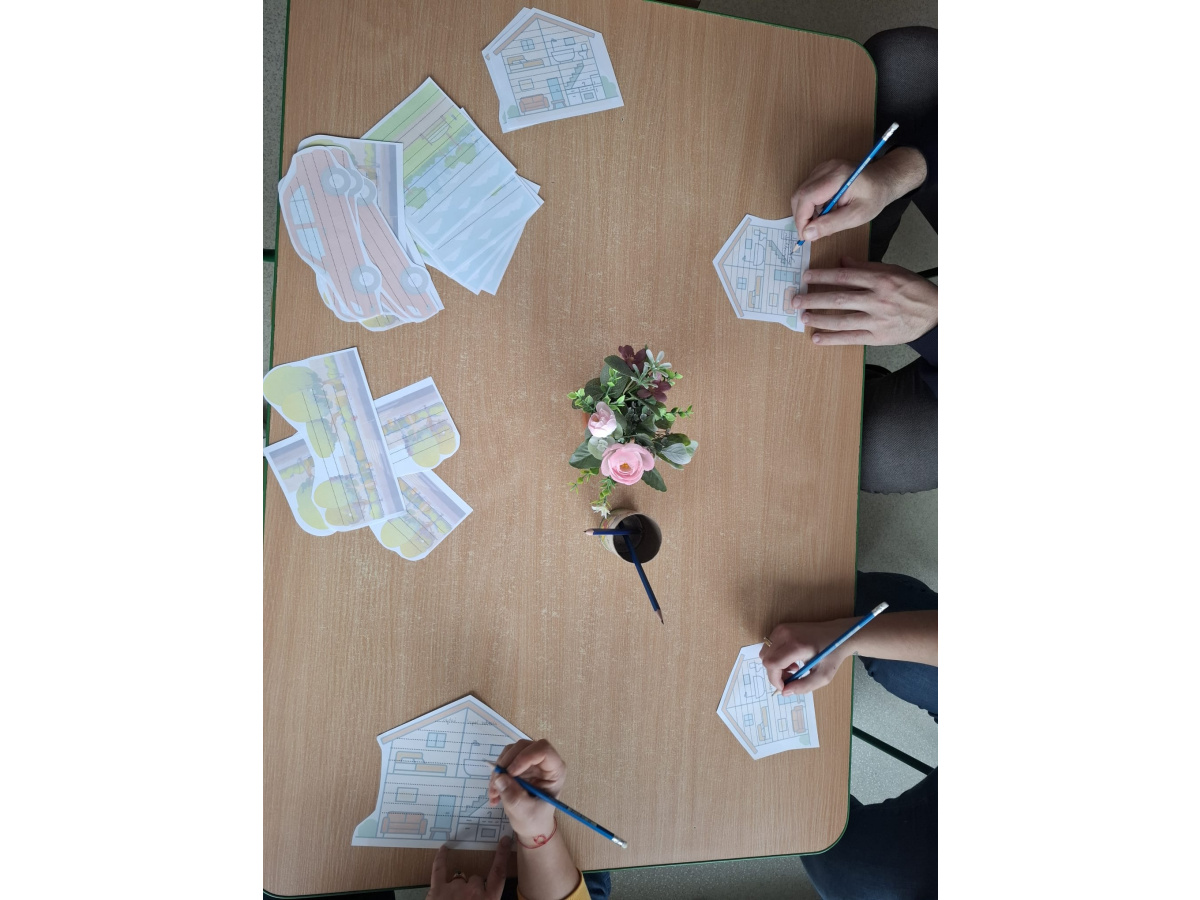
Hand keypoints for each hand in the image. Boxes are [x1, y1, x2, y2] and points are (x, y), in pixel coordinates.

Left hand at [427, 837, 509, 899]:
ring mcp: (454, 888)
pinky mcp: (437, 889)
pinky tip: (444, 849)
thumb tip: (490, 896)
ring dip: (459, 886)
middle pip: (477, 879)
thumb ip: (490, 899)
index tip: (505, 840)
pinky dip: (441, 858)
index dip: (503, 855)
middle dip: (474, 887)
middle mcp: (473, 891)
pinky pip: (439, 869)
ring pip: (460, 878)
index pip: (499, 873)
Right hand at [488, 739, 564, 842]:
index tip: (510, 773)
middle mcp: (543, 761)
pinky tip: (494, 792)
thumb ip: (514, 797)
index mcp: (554, 770)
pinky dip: (496, 774)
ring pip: (511, 751)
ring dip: (498, 770)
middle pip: (523, 746)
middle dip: (507, 763)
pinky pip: (504, 760)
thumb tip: (500, 778)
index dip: (525, 757)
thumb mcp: (525, 813)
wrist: (531, 826)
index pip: (543, 749)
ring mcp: (530, 761)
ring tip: (494, 793)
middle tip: (496, 783)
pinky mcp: (518, 764)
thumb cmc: (535, 820)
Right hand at [761, 619, 856, 694]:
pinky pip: (769, 646)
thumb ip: (804, 686)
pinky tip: (791, 659)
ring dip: (775, 665)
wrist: (838, 633)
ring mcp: (781, 629)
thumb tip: (785, 692)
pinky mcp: (781, 627)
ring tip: (793, 667)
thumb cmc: (832, 654)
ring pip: (766, 653)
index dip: (775, 679)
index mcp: (796, 646)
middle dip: (775, 673)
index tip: (785, 687)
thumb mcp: (823, 676)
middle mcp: (785, 634)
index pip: (771, 664)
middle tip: (792, 677)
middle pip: (766, 659)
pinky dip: (776, 656)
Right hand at [791, 147, 926, 241]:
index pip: (806, 197)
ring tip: (822, 222)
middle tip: (811, 233)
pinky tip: (824, 212)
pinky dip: (811, 205)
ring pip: (801, 193)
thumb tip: (807, 234)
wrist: (883, 180)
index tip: (805, 236)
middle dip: (801, 217)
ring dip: (806, 211)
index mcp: (836, 176)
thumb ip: (831, 224)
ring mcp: (822, 167)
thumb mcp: (856, 216)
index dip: (801, 219)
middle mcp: (826, 168)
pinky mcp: (821, 171)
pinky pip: (807, 190)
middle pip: (799, 194)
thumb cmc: (874, 197)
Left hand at [792, 257, 936, 345]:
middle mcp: (877, 300)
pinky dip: (832, 339)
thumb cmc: (913, 290)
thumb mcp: (892, 271)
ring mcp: (877, 320)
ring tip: (803, 317)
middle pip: (839, 298)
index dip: (823, 276)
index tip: (807, 277)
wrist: (935, 312)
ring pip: (842, 319)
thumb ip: (866, 267)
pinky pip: (850, 338)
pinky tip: (816, 338)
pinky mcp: (878, 337)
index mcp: (880, 279)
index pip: (845, 276)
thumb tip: (842, 261)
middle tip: (796, 299)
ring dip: (819, 318)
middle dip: (814, 299)